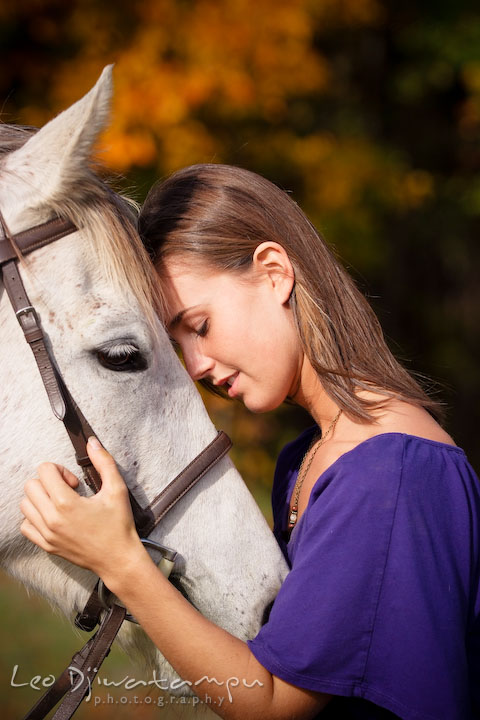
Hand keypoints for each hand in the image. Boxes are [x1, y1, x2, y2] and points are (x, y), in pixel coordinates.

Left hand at [20, 438, 144, 579]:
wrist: (118, 559)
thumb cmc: (119, 524)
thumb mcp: (117, 489)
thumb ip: (104, 462)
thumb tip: (92, 442)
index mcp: (66, 504)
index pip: (44, 471)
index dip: (60, 470)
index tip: (74, 482)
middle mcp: (51, 520)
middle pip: (31, 486)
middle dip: (48, 482)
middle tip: (68, 491)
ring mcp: (47, 535)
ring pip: (25, 505)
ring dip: (41, 499)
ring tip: (61, 503)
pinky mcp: (46, 546)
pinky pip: (26, 526)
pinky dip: (36, 517)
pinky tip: (54, 517)